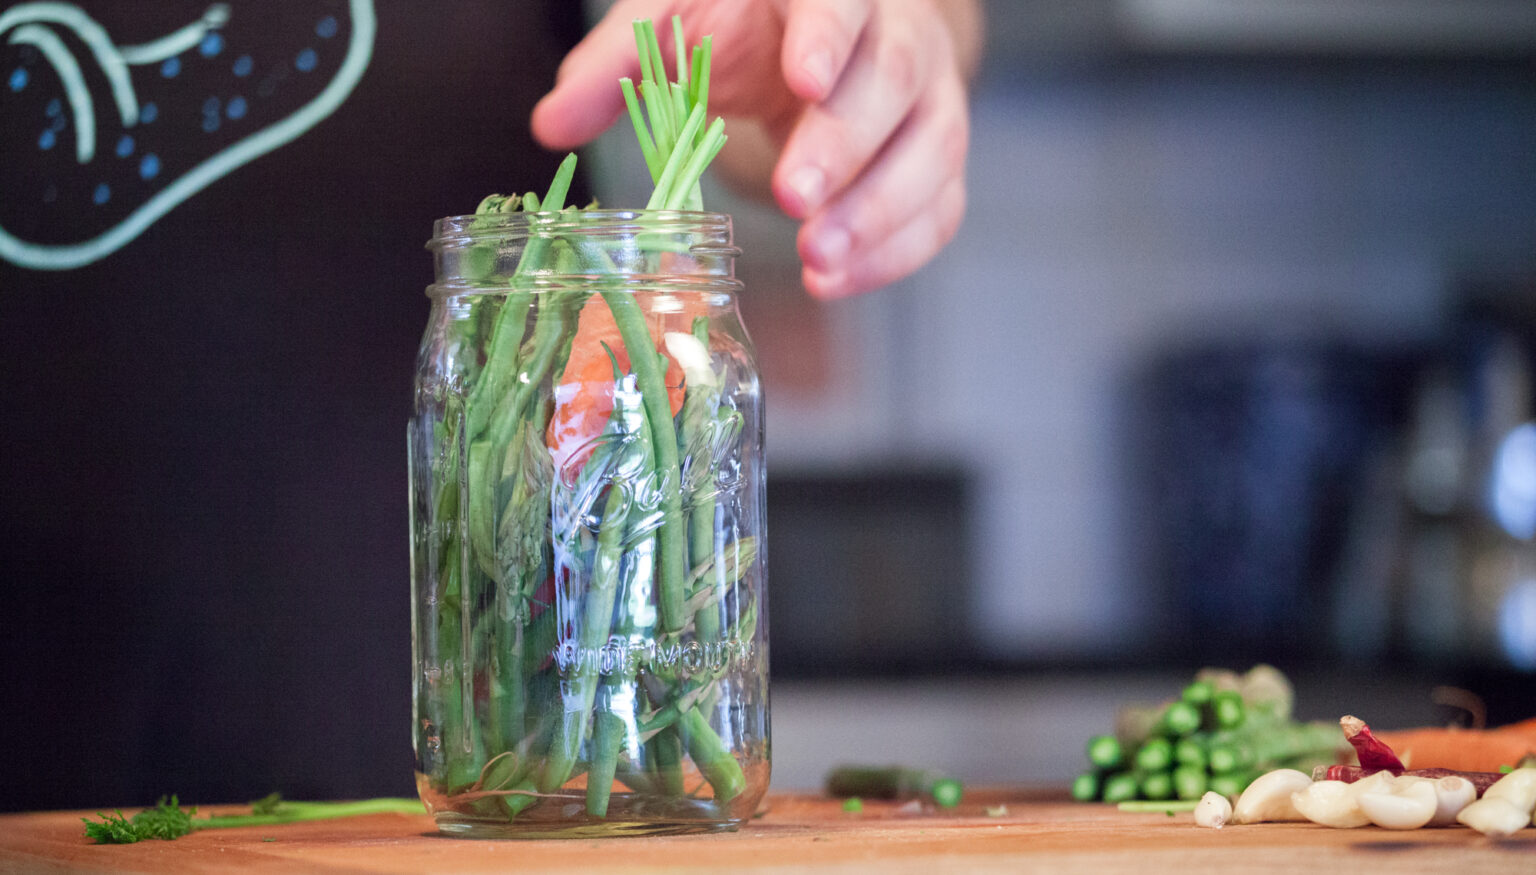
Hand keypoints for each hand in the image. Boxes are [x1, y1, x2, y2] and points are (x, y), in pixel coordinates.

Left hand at [531, 0, 978, 298]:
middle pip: (893, 81)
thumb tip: (550, 123)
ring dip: (879, 213)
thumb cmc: (748, 23)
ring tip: (818, 262)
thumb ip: (618, 64)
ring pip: (932, 150)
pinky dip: (894, 252)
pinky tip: (838, 281)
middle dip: (846, 144)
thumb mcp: (678, 19)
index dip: (828, 37)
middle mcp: (896, 35)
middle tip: (796, 198)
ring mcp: (929, 99)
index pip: (841, 0)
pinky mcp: (936, 159)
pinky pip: (939, 207)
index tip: (803, 80)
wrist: (830, 42)